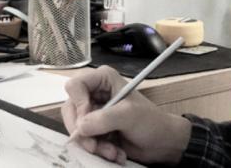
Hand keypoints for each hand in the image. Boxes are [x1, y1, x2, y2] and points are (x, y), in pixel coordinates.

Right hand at [62, 65, 191, 164]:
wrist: (161, 141)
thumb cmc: (151, 121)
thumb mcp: (129, 115)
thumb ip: (104, 118)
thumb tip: (81, 126)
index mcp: (104, 79)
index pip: (75, 86)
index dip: (78, 104)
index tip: (87, 120)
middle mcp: (96, 92)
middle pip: (70, 110)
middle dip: (83, 132)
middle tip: (95, 144)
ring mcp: (94, 112)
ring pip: (76, 129)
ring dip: (92, 144)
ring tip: (112, 150)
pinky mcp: (95, 129)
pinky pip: (83, 140)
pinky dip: (97, 150)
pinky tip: (114, 152)